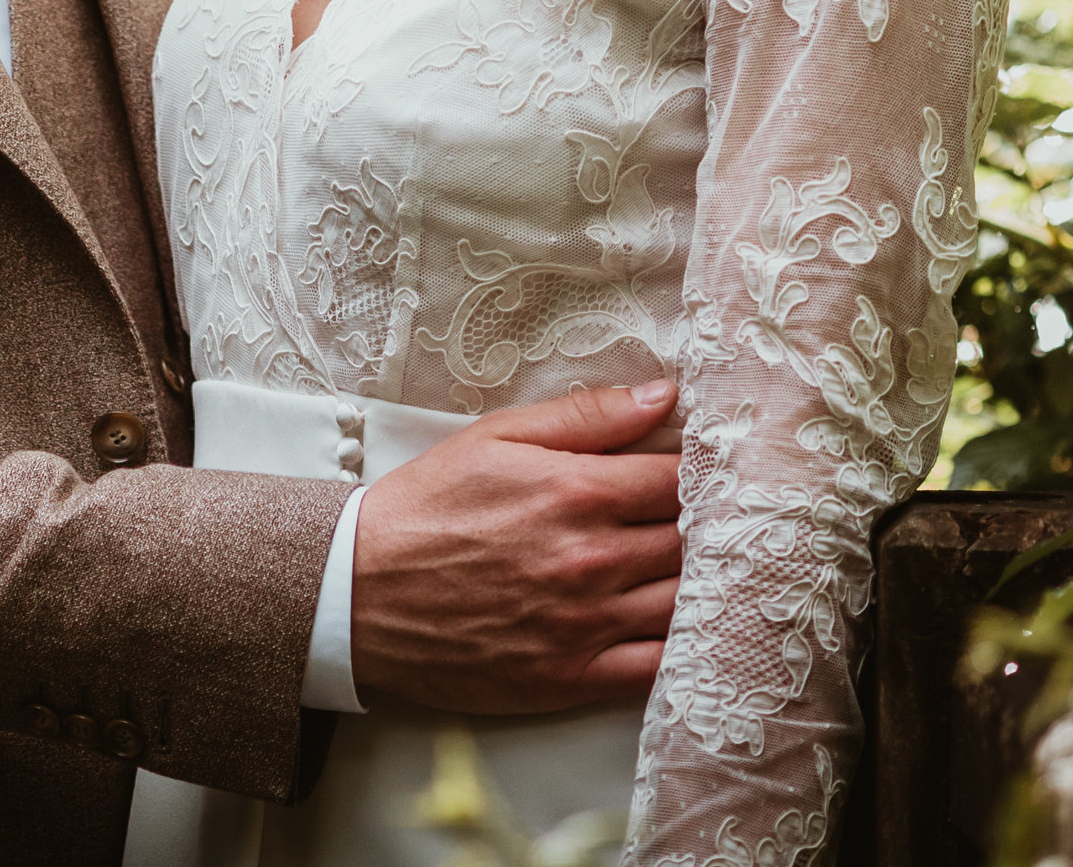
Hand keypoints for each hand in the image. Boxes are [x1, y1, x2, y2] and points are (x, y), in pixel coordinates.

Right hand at [347, 378, 682, 716]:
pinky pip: (660, 667)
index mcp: (576, 491)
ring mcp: (587, 624)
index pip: (682, 479)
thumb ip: (586, 416)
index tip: (712, 471)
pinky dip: (685, 647)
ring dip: (704, 582)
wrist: (358, 592)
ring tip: (704, 568)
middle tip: (715, 518)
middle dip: (711, 526)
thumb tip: (663, 396)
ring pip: (688, 602)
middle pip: (694, 540)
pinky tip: (687, 627)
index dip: (707, 473)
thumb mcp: (496, 437)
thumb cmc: (426, 508)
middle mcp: (592, 559)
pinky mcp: (574, 677)